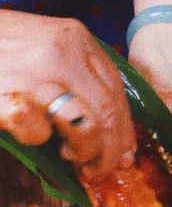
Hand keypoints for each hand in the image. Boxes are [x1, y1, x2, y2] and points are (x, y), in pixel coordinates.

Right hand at [0, 11, 136, 177]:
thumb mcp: (46, 44)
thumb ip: (80, 75)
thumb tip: (116, 132)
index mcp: (76, 38)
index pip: (118, 94)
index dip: (125, 131)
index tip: (124, 154)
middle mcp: (61, 53)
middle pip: (108, 115)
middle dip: (110, 151)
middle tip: (99, 167)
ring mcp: (33, 74)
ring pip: (85, 127)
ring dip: (83, 152)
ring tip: (71, 155)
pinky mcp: (6, 96)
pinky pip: (37, 131)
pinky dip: (38, 139)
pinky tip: (32, 134)